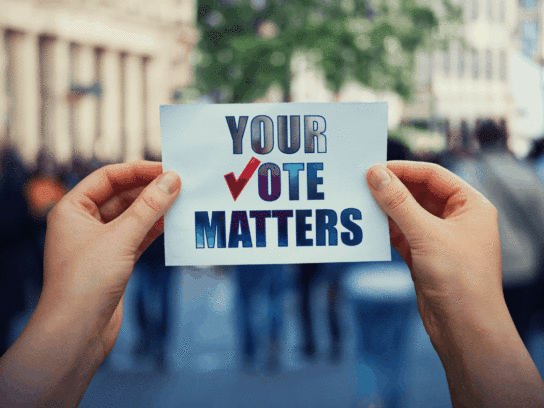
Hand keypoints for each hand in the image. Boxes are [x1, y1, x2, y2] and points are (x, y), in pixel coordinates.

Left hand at [40, 161, 180, 356]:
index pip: (108, 177)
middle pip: (122, 196)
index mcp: (73, 209)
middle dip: (150, 190)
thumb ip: (149, 207)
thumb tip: (172, 180)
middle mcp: (84, 223)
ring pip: (132, 217)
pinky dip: (155, 229)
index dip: (137, 170)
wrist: (77, 332)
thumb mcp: (121, 237)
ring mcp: (100, 243)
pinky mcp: (115, 261)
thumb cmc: (86, 282)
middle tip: (180, 184)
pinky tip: (174, 223)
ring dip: (155, 209)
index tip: (167, 168)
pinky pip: (138, 236)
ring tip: (182, 201)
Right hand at [366, 161, 501, 333]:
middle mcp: (457, 219)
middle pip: (419, 193)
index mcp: (470, 206)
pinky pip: (402, 234)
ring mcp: (440, 239)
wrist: (464, 329)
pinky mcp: (425, 257)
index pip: (434, 175)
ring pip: (408, 214)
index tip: (375, 168)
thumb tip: (375, 174)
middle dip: (392, 189)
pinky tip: (367, 226)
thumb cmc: (459, 279)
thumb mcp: (426, 234)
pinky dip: (385, 230)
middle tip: (363, 183)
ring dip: (386, 209)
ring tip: (360, 202)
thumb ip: (398, 202)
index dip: (404, 169)